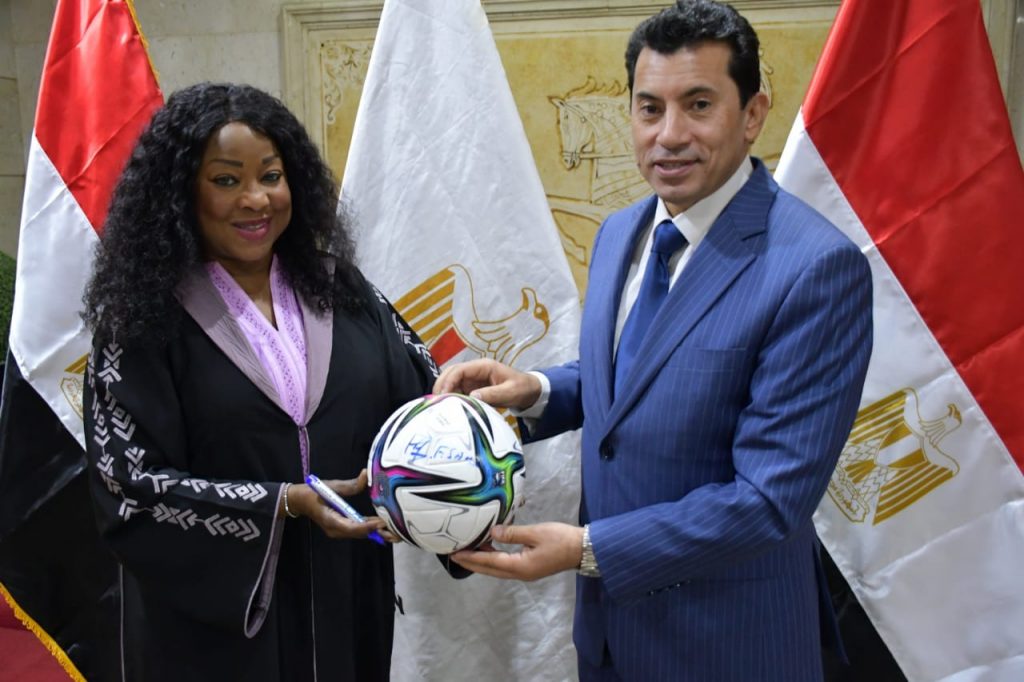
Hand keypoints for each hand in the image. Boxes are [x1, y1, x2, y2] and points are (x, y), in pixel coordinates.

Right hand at [287, 470, 395, 541]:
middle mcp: (335, 529)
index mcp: (330, 520)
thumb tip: (367, 474)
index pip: (351, 526)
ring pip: (360, 533)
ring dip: (376, 532)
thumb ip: (350, 484)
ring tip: (395, 532)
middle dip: (377, 532)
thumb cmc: (314, 493)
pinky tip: (383, 526)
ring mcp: (338, 530)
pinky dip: (370, 528)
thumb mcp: (332, 486)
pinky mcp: (342, 528)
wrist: (299, 501)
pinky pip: (357, 529)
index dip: (367, 526)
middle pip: (358, 533)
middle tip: (396, 532)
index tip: (381, 522)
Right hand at [433, 359, 540, 410]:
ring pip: (452, 382)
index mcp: (483, 366)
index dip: (448, 381)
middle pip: (451, 374)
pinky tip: (447, 408)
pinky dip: (451, 398)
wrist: (530, 391)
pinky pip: (458, 391)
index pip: (459, 370)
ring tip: (438, 407)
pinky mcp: (473, 389)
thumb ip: (492, 394)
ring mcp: (473, 380)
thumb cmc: (521, 388)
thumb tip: (472, 397)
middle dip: (441, 385)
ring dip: (444, 392)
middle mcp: (475, 371)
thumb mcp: (509, 392)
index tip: (442, 396)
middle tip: (435, 402)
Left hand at [449, 523, 583, 580]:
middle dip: (472, 563)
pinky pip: (505, 565)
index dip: (471, 557)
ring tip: (468, 550)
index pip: (489, 561)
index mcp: (520, 566)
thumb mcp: (536, 533)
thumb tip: (492, 532)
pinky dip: (493, 558)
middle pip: (490, 569)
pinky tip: (489, 548)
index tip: (455, 554)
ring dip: (482, 561)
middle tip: (454, 555)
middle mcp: (519, 573)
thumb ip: (513, 533)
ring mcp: (525, 572)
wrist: (582, 549)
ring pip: (497, 569)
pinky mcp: (529, 568)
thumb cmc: (561, 539)